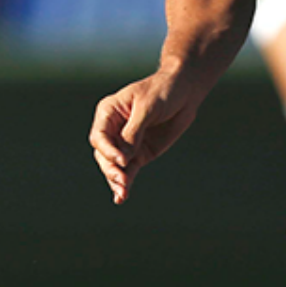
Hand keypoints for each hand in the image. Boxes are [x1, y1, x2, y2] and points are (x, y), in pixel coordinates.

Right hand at [88, 70, 201, 204]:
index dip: (108, 150)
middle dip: (111, 169)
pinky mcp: (140, 154)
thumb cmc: (164, 91)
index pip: (99, 137)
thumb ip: (134, 132)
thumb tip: (122, 157)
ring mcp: (126, 143)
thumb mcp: (148, 108)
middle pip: (104, 155)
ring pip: (114, 166)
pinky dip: (126, 182)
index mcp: (109, 112)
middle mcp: (113, 130)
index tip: (122, 160)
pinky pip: (129, 170)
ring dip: (117, 180)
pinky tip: (122, 195)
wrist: (186, 92)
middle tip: (122, 181)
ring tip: (122, 194)